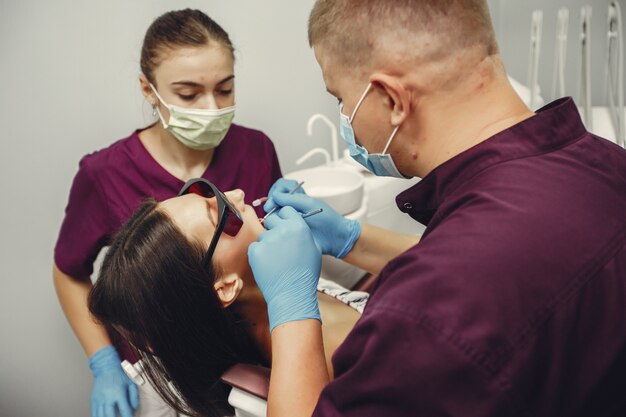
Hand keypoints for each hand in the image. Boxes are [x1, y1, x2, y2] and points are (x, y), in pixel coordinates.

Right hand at [89, 345, 138, 416]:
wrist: (106, 368)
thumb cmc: (119, 375)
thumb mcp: (131, 383)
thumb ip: (134, 396)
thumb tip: (134, 408)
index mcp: (119, 393)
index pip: (125, 410)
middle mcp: (108, 397)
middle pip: (110, 416)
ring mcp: (99, 399)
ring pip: (101, 416)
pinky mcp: (94, 400)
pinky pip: (94, 413)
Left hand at [248, 206, 321, 331]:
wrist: (292, 294)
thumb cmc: (305, 273)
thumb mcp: (314, 248)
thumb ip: (303, 232)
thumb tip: (295, 224)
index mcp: (299, 226)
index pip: (286, 210)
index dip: (285, 218)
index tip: (284, 226)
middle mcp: (283, 229)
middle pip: (272, 219)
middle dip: (274, 228)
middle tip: (280, 245)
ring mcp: (267, 240)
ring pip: (263, 235)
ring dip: (267, 243)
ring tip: (277, 260)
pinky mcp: (255, 250)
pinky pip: (255, 246)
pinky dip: (259, 254)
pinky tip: (268, 264)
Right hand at [264, 178, 360, 257]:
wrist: (334, 238)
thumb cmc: (326, 219)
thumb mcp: (309, 205)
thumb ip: (291, 199)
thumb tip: (274, 196)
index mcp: (298, 196)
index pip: (281, 186)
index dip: (275, 192)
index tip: (274, 201)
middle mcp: (292, 206)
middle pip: (274, 198)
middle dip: (270, 202)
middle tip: (269, 210)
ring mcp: (290, 218)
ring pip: (273, 211)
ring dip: (271, 214)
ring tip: (272, 220)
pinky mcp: (288, 230)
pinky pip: (276, 225)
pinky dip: (272, 225)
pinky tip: (275, 228)